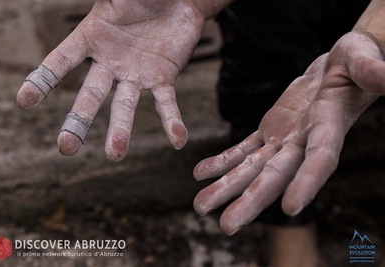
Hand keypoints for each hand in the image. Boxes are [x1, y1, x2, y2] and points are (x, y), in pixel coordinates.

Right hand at [17, 0, 203, 160]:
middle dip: (78, 121)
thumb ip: (107, 2)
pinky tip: (178, 140)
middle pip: (91, 95)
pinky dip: (172, 122)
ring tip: (116, 155)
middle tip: (66, 148)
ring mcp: (136, 74)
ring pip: (125, 106)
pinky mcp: (162, 79)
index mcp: (92, 37)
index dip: (44, 80)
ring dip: (121, 131)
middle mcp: (111, 62)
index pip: (62, 61)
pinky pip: (166, 103)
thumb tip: (100, 1)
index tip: (25, 100)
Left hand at [193, 31, 383, 234]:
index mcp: (329, 126)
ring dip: (226, 187)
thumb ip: (372, 71)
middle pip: (277, 176)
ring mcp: (284, 140)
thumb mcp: (363, 60)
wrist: (336, 68)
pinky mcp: (270, 131)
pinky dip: (222, 161)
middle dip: (252, 200)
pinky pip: (243, 149)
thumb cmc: (355, 61)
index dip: (307, 181)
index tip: (291, 208)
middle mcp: (303, 142)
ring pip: (252, 168)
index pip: (320, 159)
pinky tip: (201, 173)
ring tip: (201, 207)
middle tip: (227, 227)